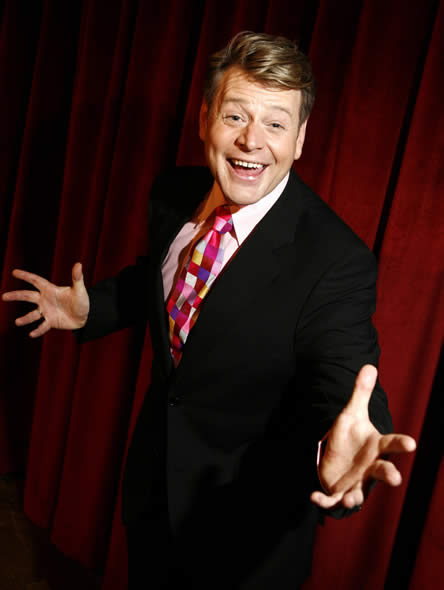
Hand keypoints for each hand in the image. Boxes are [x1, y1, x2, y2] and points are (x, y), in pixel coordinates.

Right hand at [2, 262, 89, 336]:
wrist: (86, 317)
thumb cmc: (83, 301)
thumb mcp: (79, 290)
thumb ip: (77, 278)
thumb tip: (79, 264)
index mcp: (50, 290)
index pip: (36, 281)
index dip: (26, 276)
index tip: (14, 272)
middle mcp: (46, 300)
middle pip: (28, 296)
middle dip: (16, 296)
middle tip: (4, 296)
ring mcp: (47, 311)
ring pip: (33, 314)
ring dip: (25, 318)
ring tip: (17, 322)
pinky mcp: (51, 322)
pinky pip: (42, 326)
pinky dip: (37, 330)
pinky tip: (31, 334)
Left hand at [310, 365, 415, 509]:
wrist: (338, 458)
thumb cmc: (351, 437)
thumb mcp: (353, 413)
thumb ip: (361, 393)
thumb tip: (369, 365)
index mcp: (376, 447)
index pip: (391, 443)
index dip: (401, 443)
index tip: (411, 443)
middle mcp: (370, 468)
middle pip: (383, 472)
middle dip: (389, 475)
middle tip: (396, 478)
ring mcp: (356, 482)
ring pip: (359, 494)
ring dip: (355, 497)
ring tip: (351, 498)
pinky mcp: (338, 492)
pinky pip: (332, 500)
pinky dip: (323, 501)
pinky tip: (313, 496)